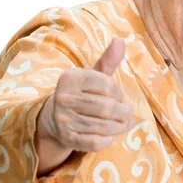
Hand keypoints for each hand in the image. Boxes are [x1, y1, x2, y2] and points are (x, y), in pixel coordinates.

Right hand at [38, 37, 134, 151]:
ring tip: (124, 123)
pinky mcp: (67, 138)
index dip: (119, 92)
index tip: (118, 96)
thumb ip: (108, 60)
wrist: (54, 117)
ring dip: (120, 126)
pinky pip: (96, 142)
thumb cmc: (82, 92)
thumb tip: (121, 40)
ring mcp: (64, 119)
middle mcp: (64, 97)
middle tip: (128, 113)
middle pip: (107, 107)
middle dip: (124, 112)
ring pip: (104, 126)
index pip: (107, 85)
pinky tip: (111, 135)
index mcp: (71, 78)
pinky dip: (109, 139)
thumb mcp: (92, 75)